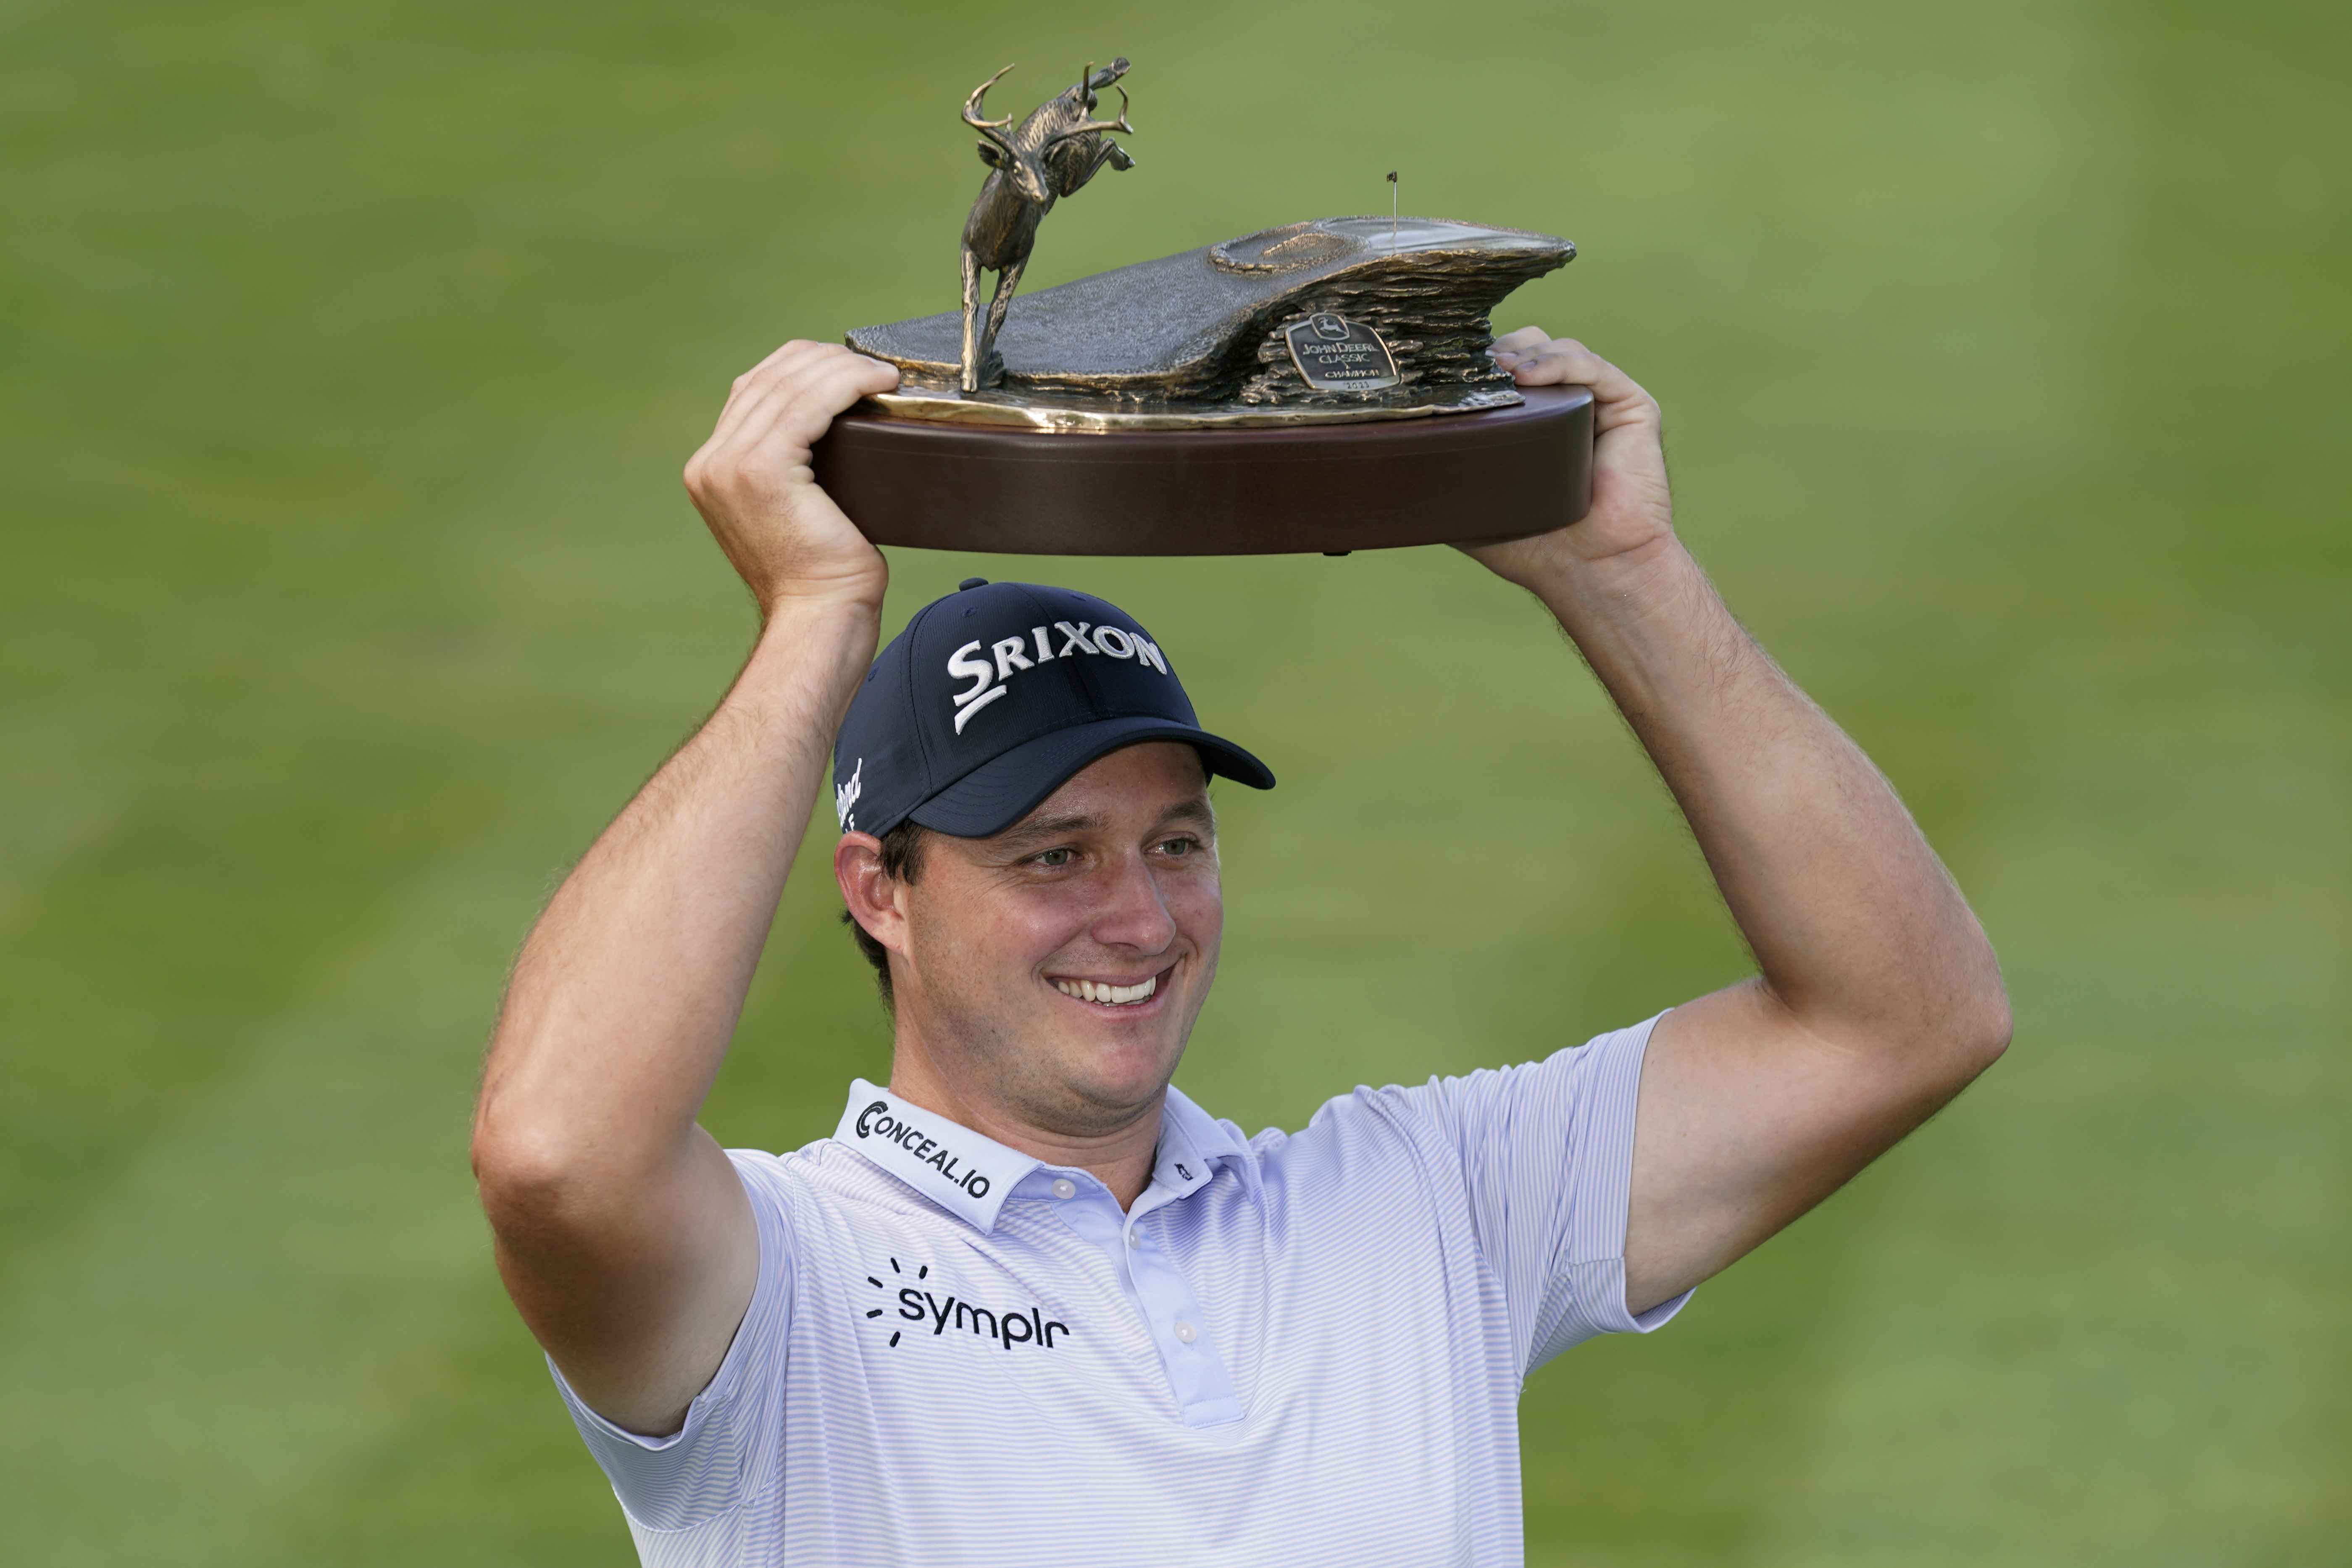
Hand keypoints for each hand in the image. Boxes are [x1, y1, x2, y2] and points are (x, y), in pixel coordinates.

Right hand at [682, 341, 901, 618]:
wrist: (820, 618)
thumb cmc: (825, 575)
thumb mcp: (797, 510)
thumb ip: (794, 469)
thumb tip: (831, 428)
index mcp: (711, 469)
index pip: (754, 389)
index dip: (804, 366)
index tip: (850, 368)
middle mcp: (710, 463)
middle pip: (768, 377)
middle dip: (826, 360)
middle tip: (875, 368)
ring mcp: (729, 465)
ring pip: (790, 385)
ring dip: (843, 367)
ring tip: (884, 374)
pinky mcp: (761, 470)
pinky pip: (808, 404)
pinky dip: (846, 384)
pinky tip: (878, 384)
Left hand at [1458, 330, 1676, 586]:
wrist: (1590, 570)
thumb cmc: (1532, 546)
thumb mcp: (1468, 506)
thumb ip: (1437, 479)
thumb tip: (1381, 461)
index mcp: (1532, 421)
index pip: (1503, 370)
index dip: (1477, 364)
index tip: (1444, 369)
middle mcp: (1566, 405)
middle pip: (1528, 348)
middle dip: (1498, 352)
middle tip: (1470, 370)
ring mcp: (1600, 403)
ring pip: (1558, 349)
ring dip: (1523, 353)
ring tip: (1499, 372)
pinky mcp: (1632, 407)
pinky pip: (1594, 368)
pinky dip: (1560, 362)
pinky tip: (1529, 374)